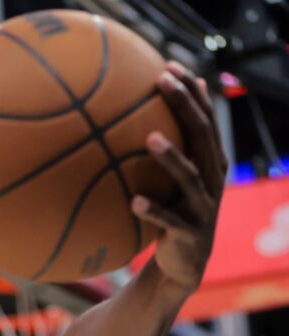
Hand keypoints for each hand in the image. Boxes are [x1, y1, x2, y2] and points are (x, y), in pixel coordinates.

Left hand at [132, 62, 228, 291]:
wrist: (182, 264)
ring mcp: (203, 206)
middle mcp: (212, 179)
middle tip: (161, 82)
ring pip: (190, 176)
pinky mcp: (189, 233)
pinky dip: (154, 210)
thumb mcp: (169, 181)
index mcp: (209, 162)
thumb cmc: (170, 213)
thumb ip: (160, 152)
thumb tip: (128, 120)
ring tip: (149, 138)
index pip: (204, 117)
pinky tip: (134, 202)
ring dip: (170, 156)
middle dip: (184, 106)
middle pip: (201, 135)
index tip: (169, 66)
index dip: (191, 91)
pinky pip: (170, 220)